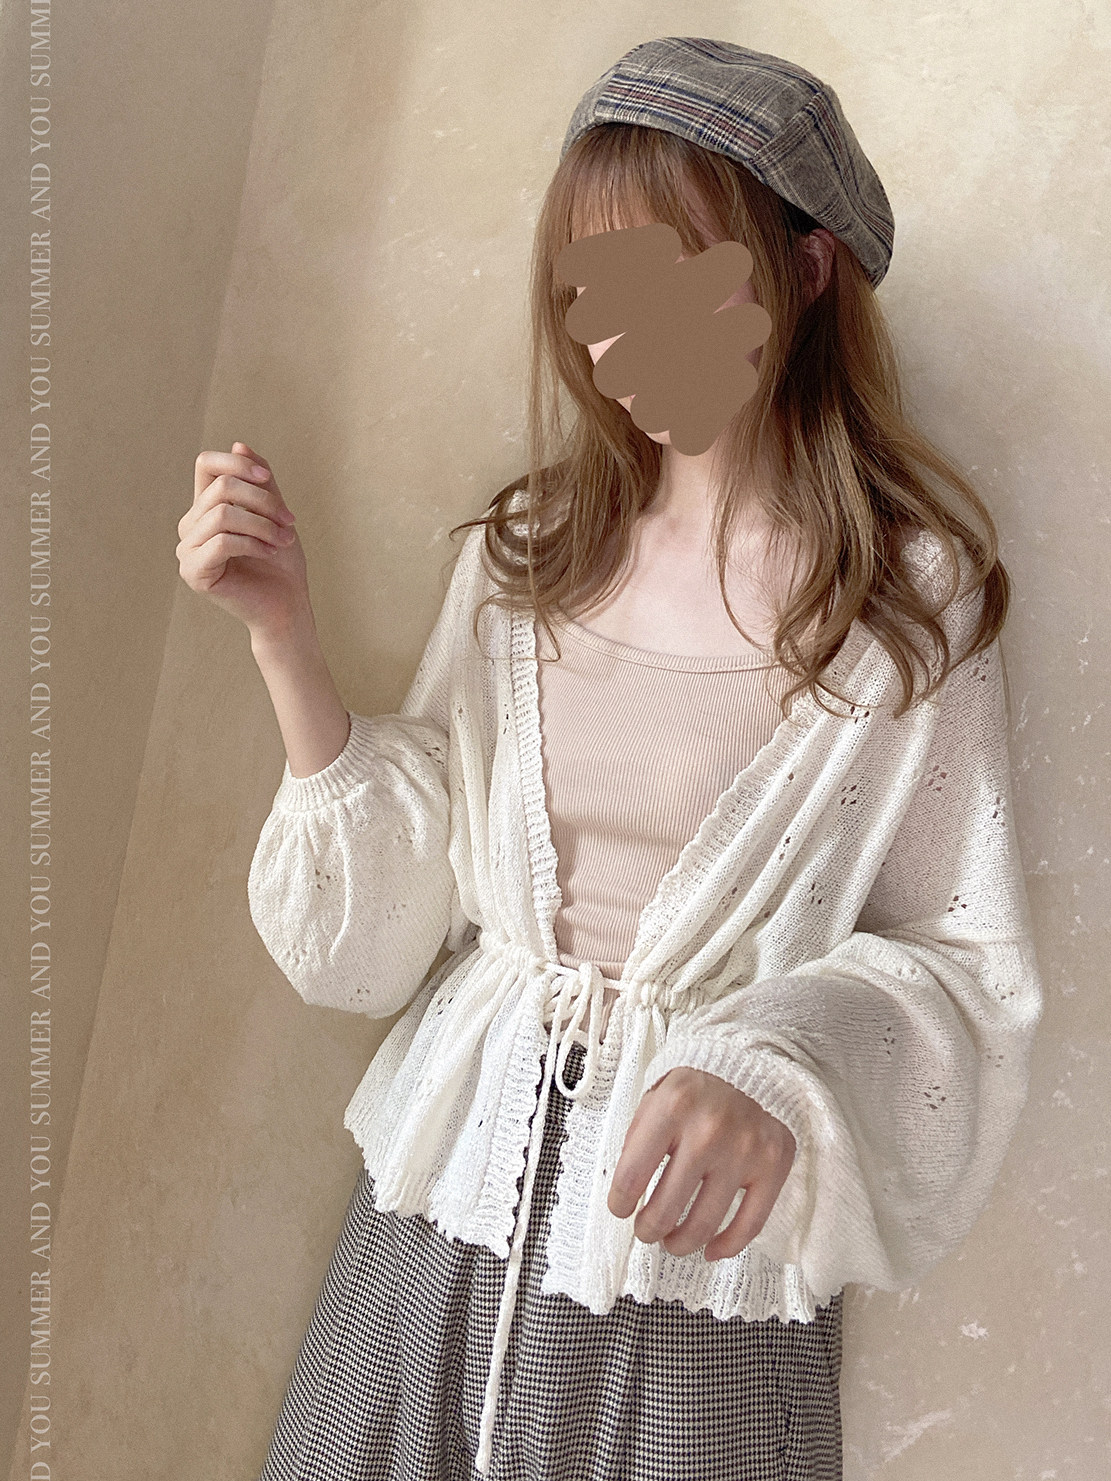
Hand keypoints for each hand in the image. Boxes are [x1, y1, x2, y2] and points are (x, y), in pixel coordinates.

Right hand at [176, 441, 310, 641]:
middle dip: (263, 501)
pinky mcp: (193, 572)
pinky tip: (269, 553)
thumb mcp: (275, 513)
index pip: (206, 464)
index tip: (266, 479)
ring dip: (262, 525)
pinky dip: (253, 544)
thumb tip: (239, 444)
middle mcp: (191, 525)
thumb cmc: (282, 563)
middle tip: (290, 522)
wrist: (287, 606)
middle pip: (221, 487)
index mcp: (206, 508)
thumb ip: (259, 481)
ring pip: (222, 514)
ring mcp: (188, 550)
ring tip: (283, 541)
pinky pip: (221, 541)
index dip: (236, 463)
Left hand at [606, 1066, 796, 1261]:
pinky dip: (726, 1246)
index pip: (632, 1175)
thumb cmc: (696, 1089)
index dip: (619, 1203)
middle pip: (666, 1209)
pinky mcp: (773, 1166)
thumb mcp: (657, 1097)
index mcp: (672, 1107)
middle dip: (648, 1229)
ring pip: (704, 1225)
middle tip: (646, 1230)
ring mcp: (744, 1150)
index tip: (620, 1209)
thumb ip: (639, 1140)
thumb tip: (627, 1194)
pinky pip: (749, 1224)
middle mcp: (708, 1130)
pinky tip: (711, 1249)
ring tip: (672, 1241)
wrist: (753, 1063)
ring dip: (681, 1243)